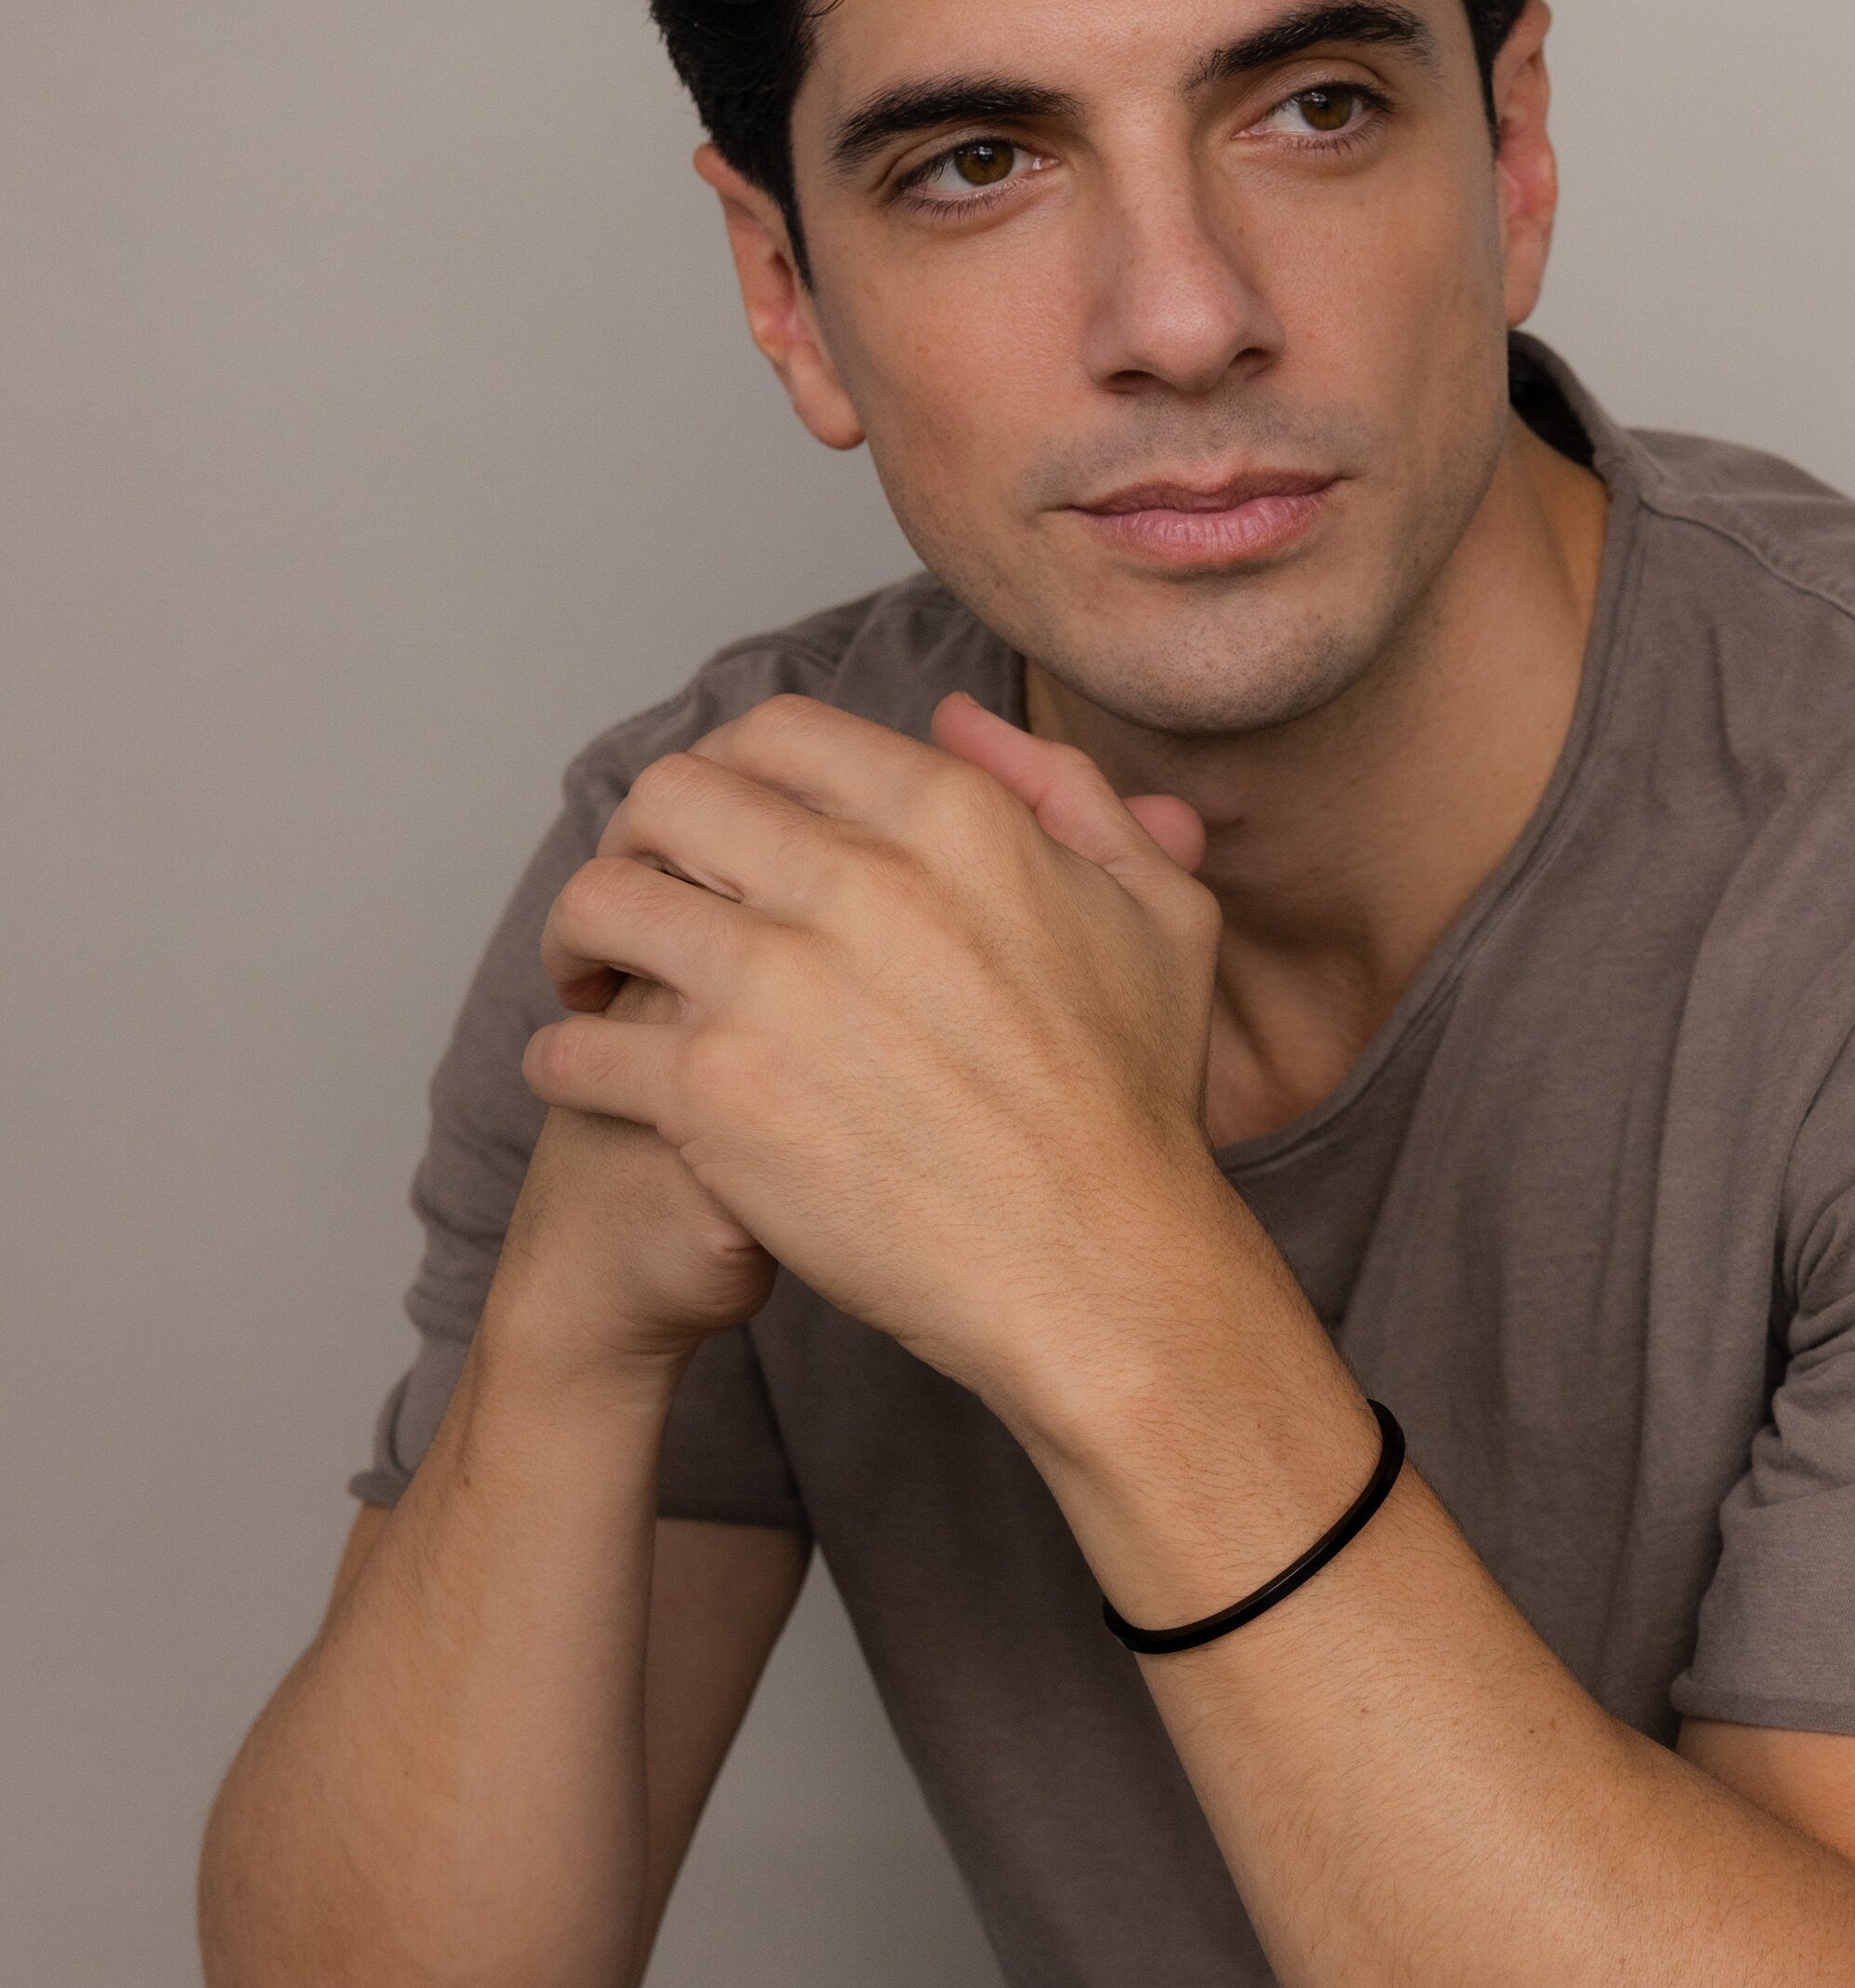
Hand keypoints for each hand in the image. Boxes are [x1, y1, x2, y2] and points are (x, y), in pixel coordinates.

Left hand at [519, 692, 1240, 1425]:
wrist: (1099, 1265)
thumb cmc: (1134, 1103)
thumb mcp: (1155, 914)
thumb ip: (1067, 794)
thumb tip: (958, 722)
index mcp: (953, 820)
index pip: (779, 734)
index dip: (731, 769)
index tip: (720, 825)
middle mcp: (858, 881)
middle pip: (670, 796)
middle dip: (638, 838)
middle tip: (644, 893)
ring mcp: (777, 987)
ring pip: (603, 902)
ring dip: (581, 936)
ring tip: (594, 979)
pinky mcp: (718, 1095)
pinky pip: (580, 1046)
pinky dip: (565, 1056)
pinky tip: (587, 1075)